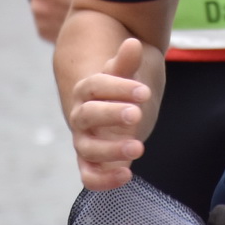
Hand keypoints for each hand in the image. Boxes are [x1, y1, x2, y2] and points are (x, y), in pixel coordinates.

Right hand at [66, 37, 150, 189]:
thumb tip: (132, 44)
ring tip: (139, 147)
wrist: (117, 113)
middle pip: (87, 115)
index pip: (95, 86)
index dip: (118, 88)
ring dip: (111, 149)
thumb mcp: (126, 75)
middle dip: (111, 114)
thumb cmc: (122, 91)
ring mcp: (84, 142)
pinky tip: (128, 174)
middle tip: (138, 113)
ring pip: (87, 148)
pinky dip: (104, 180)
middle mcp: (81, 117)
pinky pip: (89, 176)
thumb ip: (127, 63)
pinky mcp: (92, 164)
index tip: (144, 91)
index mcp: (86, 91)